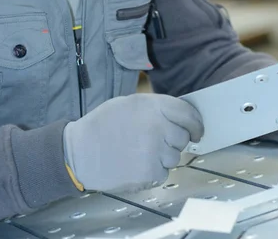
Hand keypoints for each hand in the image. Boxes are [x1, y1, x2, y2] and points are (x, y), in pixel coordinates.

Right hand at [63, 93, 203, 192]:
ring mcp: (155, 150)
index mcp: (152, 106)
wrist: (80, 152)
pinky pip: (164, 172)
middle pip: (183, 137)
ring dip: (164, 156)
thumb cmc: (102, 125)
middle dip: (175, 140)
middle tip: (158, 142)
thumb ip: (156, 108)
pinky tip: (137, 163)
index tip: (196, 131)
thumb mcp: (129, 103)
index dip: (196, 123)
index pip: (188, 113)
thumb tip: (180, 116)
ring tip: (141, 152)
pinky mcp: (150, 172)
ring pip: (175, 156)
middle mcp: (158, 126)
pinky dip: (154, 171)